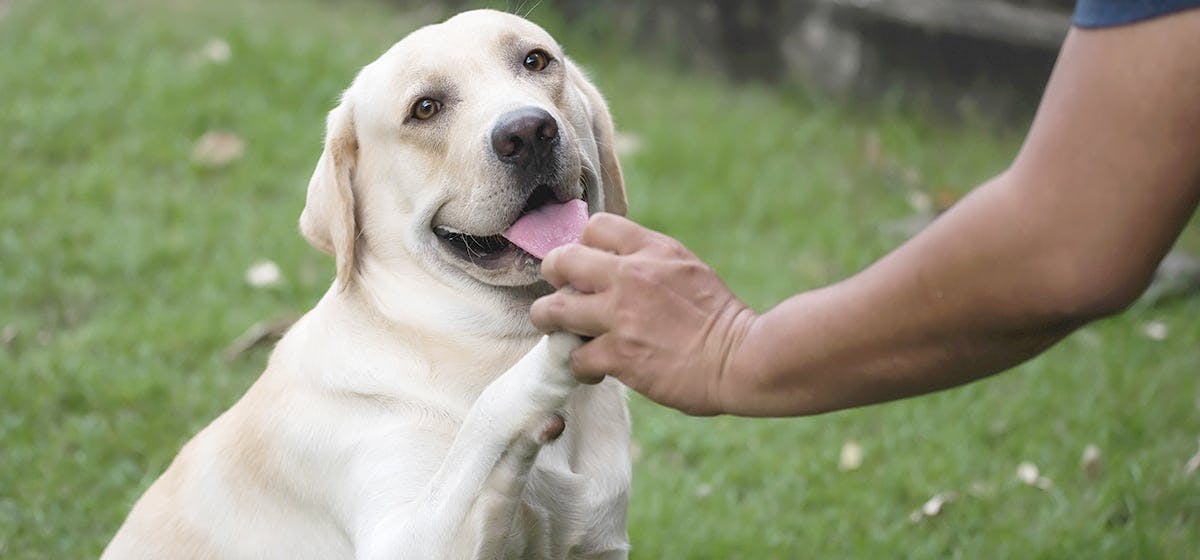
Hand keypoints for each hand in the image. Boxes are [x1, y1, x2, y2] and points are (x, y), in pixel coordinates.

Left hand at [530, 213, 755, 415]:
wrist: (743, 358)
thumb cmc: (721, 319)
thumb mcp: (688, 268)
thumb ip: (652, 262)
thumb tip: (618, 266)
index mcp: (654, 250)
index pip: (596, 227)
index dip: (583, 245)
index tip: (586, 266)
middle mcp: (632, 276)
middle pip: (563, 260)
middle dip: (553, 274)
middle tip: (559, 292)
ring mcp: (622, 316)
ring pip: (554, 309)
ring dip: (549, 320)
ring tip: (556, 328)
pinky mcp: (619, 355)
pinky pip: (575, 357)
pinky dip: (579, 365)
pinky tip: (594, 369)